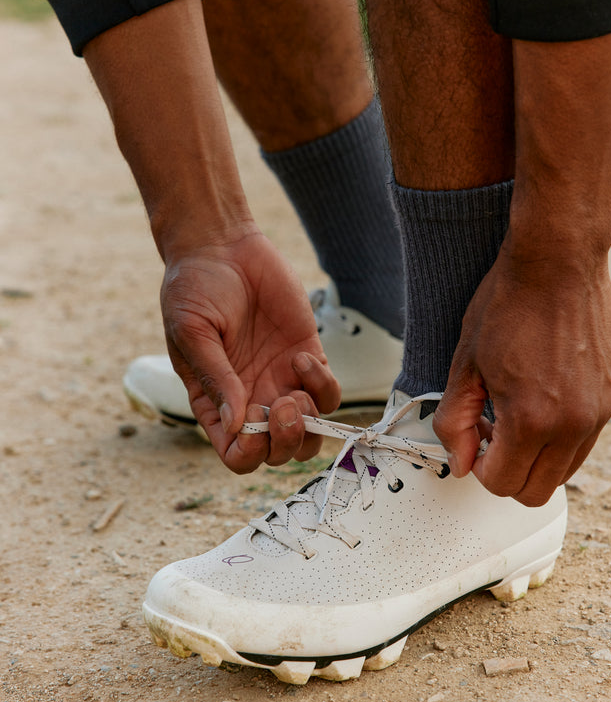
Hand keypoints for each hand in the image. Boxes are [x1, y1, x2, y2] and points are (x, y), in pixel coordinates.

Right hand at [160, 230, 340, 472]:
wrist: (221, 246)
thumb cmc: (193, 289)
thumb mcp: (192, 333)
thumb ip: (216, 379)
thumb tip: (235, 424)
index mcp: (215, 404)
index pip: (237, 454)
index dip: (249, 452)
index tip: (252, 422)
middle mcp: (250, 399)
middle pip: (279, 452)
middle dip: (286, 442)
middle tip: (282, 406)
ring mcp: (281, 382)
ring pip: (309, 433)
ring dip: (308, 424)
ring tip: (294, 391)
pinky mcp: (307, 358)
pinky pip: (328, 394)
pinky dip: (323, 386)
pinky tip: (301, 357)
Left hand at [433, 240, 610, 505]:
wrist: (557, 262)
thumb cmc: (509, 304)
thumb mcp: (466, 364)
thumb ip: (456, 421)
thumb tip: (458, 462)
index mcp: (532, 419)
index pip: (504, 484)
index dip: (479, 469)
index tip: (474, 444)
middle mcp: (573, 424)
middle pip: (537, 491)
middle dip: (507, 473)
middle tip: (491, 436)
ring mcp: (599, 411)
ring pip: (565, 471)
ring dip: (535, 457)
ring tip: (515, 415)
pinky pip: (584, 440)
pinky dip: (559, 436)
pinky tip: (540, 399)